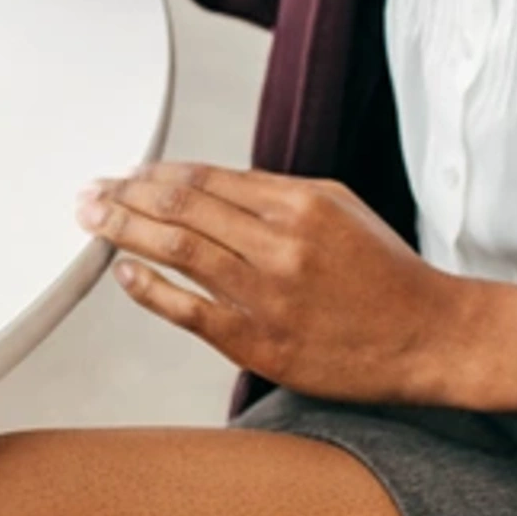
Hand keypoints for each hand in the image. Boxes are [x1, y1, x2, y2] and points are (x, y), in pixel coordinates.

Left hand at [79, 162, 516, 411]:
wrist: (428, 336)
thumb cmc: (384, 272)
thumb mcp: (338, 207)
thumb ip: (273, 194)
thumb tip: (206, 185)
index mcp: (298, 202)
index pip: (206, 178)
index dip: (156, 174)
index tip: (128, 174)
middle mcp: (278, 243)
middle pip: (181, 206)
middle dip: (125, 195)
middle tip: (89, 191)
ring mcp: (266, 293)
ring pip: (177, 249)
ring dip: (124, 230)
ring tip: (92, 219)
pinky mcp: (259, 341)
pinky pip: (188, 310)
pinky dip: (149, 288)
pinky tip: (124, 273)